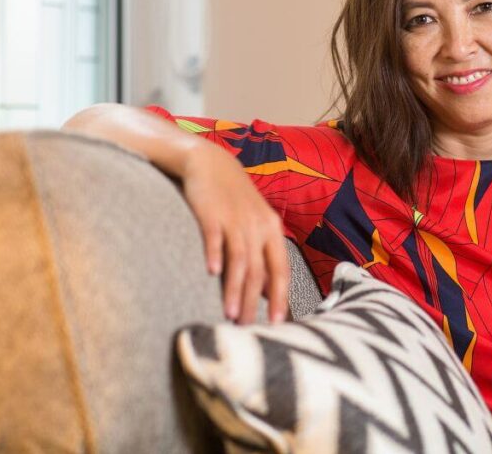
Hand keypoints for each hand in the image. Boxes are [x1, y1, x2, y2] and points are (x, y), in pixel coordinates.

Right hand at [181, 143, 290, 324]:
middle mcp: (257, 226)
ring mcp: (235, 218)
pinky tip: (210, 273)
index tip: (278, 323)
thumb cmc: (233, 199)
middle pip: (259, 271)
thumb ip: (261, 253)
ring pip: (239, 260)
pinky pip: (215, 237)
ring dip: (235, 289)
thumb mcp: (254, 223)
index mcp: (271, 230)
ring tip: (230, 314)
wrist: (210, 163)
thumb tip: (267, 290)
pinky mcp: (212, 212)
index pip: (280, 269)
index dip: (280, 297)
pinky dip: (214, 254)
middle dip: (254, 302)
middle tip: (248, 328)